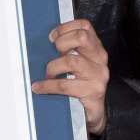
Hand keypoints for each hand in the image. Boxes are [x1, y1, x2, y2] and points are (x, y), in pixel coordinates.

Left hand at [31, 19, 108, 134]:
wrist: (93, 113)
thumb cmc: (81, 85)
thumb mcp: (77, 65)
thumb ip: (68, 51)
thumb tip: (42, 44)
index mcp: (95, 48)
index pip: (85, 26)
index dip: (65, 28)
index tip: (52, 37)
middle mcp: (99, 58)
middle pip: (82, 37)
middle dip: (62, 42)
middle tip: (55, 54)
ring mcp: (97, 75)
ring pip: (72, 61)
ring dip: (53, 67)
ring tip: (48, 74)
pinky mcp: (93, 91)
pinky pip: (65, 85)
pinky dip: (48, 86)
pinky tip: (39, 87)